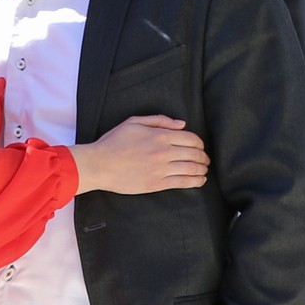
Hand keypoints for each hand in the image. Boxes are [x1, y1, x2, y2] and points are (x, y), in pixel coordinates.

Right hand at [70, 114, 208, 194]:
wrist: (99, 165)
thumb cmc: (114, 142)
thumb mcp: (134, 122)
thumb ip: (159, 120)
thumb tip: (181, 124)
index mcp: (159, 136)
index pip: (191, 138)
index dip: (200, 143)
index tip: (200, 147)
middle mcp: (163, 152)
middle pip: (194, 154)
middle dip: (203, 156)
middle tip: (204, 159)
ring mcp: (161, 169)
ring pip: (191, 168)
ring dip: (202, 168)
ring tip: (204, 169)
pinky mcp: (156, 183)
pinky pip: (183, 182)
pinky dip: (196, 181)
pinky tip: (200, 180)